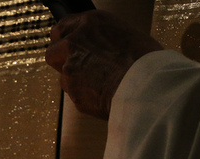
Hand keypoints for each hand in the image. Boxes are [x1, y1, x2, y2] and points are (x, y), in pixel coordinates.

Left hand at [45, 10, 162, 118]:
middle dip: (61, 60)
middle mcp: (75, 41)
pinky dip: (85, 95)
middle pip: (53, 51)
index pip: (62, 28)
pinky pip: (74, 93)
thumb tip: (100, 48)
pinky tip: (103, 94)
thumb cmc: (146, 61)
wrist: (145, 85)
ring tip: (101, 83)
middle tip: (78, 67)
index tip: (68, 47)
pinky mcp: (71, 88)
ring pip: (64, 75)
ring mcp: (70, 66)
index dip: (65, 40)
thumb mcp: (126, 35)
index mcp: (91, 22)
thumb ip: (103, 39)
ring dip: (76, 80)